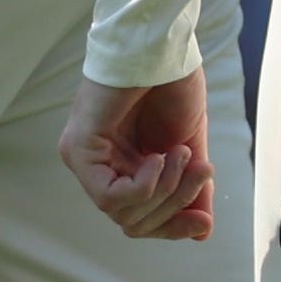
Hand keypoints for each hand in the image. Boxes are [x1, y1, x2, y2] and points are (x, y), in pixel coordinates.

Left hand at [63, 75, 215, 241]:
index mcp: (124, 169)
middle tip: (202, 171)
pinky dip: (143, 185)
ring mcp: (83, 160)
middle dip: (175, 204)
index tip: (204, 220)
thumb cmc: (172, 88)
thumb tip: (202, 232)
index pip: (140, 221)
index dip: (172, 227)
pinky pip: (109, 196)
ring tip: (182, 154)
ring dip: (165, 189)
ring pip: (123, 213)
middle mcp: (98, 168)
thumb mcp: (189, 149)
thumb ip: (191, 189)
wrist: (162, 49)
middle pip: (133, 223)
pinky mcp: (76, 149)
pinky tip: (159, 157)